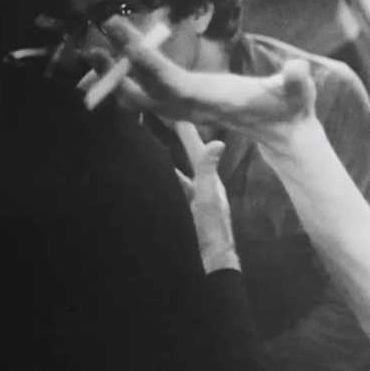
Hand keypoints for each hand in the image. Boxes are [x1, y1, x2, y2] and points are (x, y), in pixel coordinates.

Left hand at [97, 16, 316, 141]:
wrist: (285, 133)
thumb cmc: (291, 108)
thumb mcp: (299, 92)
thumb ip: (297, 81)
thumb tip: (297, 70)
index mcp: (213, 99)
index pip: (169, 79)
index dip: (142, 59)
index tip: (119, 34)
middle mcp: (194, 106)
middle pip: (145, 90)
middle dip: (117, 69)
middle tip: (91, 44)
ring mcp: (189, 109)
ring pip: (143, 96)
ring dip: (118, 77)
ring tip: (95, 52)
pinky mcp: (189, 106)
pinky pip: (151, 95)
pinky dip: (132, 81)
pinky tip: (120, 66)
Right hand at [171, 121, 237, 273]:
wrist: (212, 260)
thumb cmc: (212, 229)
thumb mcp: (207, 198)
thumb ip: (208, 171)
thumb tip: (217, 143)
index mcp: (210, 180)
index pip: (195, 148)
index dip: (186, 130)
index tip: (177, 110)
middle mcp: (203, 186)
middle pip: (186, 158)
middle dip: (175, 140)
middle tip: (166, 119)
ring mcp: (195, 199)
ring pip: (179, 174)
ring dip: (167, 160)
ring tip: (152, 146)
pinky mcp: (188, 211)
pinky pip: (176, 190)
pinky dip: (166, 182)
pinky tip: (156, 181)